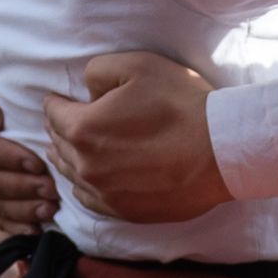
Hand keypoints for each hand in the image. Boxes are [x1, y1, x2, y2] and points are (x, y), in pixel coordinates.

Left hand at [42, 53, 222, 224]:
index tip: (57, 99)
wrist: (222, 151)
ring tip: (62, 150)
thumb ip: (98, 71)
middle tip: (59, 122)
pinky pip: (90, 200)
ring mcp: (106, 193)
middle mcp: (88, 166)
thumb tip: (85, 89)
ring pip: (71, 175)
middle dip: (58, 130)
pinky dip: (83, 187)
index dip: (55, 102)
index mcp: (85, 128)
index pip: (54, 114)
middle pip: (60, 145)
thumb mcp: (138, 66)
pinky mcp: (126, 211)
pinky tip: (85, 181)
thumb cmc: (182, 104)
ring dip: (66, 159)